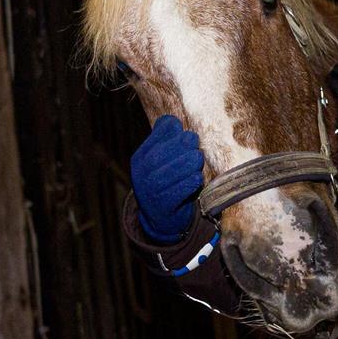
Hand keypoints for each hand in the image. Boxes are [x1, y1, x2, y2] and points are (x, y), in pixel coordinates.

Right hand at [130, 115, 203, 243]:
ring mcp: (150, 192)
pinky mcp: (163, 207)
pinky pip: (179, 191)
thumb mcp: (161, 159)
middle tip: (195, 145)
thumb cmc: (166, 181)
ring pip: (171, 172)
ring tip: (197, 161)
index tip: (184, 132)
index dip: (173, 131)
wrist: (162, 218)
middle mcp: (141, 175)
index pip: (156, 138)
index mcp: (140, 158)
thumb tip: (171, 121)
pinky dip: (191, 182)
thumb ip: (166, 140)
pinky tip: (196, 179)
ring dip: (189, 163)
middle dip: (183, 146)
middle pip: (160, 155)